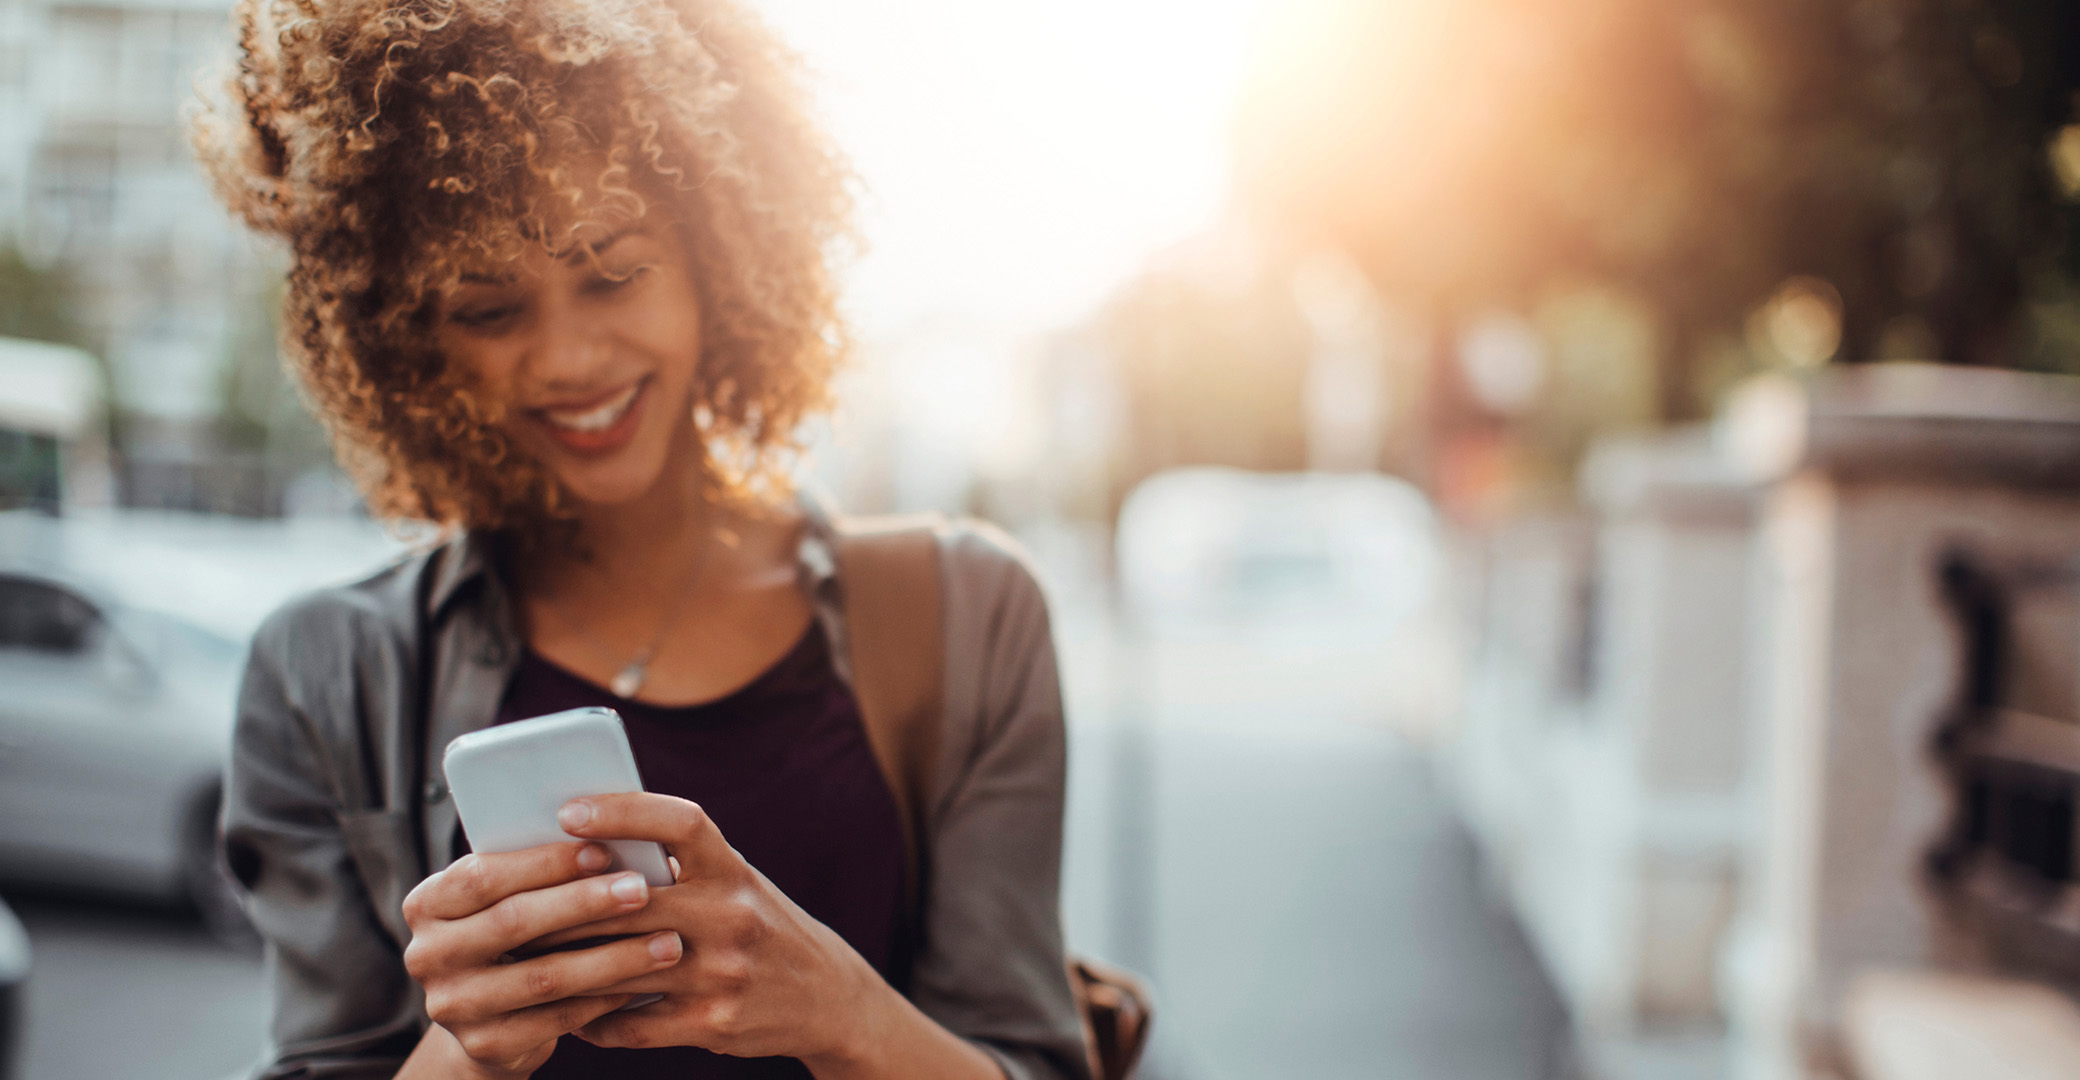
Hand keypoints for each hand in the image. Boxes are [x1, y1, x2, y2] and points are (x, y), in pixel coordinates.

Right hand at [398, 840, 687, 1076]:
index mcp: (427, 904)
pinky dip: (605, 998)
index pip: (484, 874)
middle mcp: (427, 955)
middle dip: (585, 902)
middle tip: (642, 888)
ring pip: (544, 975)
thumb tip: (612, 833)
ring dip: (613, 956)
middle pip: (513, 921)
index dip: (546, 862)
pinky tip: (643, 982)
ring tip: (666, 942)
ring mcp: (452, 1006)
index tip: (605, 849)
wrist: (492, 1020)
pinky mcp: (485, 1045)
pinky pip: (557, 1018)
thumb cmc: (516, 936)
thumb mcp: (509, 898)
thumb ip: (537, 872)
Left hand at [545, 794, 887, 1065]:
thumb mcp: (735, 882)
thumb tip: (586, 844)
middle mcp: (732, 915)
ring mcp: (723, 973)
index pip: (680, 822)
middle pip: (627, 903)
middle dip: (563, 906)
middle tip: (510, 905)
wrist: (826, 997)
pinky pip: (630, 1025)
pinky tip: (571, 1013)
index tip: (569, 810)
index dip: (624, 811)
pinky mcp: (712, 1024)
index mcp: (733, 870)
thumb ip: (678, 866)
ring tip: (523, 961)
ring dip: (564, 966)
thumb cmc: (760, 925)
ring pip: (618, 968)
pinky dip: (592, 1020)